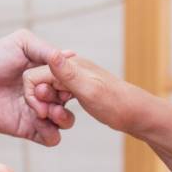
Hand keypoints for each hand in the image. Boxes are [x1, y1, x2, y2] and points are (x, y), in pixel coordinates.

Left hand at [0, 29, 75, 145]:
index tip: (62, 78)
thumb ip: (45, 49)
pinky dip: (52, 133)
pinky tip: (39, 121)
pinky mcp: (29, 129)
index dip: (72, 80)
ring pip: (66, 121)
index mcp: (49, 73)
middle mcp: (47, 93)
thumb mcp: (21, 43)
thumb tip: (71, 55)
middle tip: (46, 93)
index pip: (72, 79)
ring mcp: (39, 112)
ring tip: (46, 110)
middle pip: (72, 101)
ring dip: (62, 117)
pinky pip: (51, 138)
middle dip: (65, 98)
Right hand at [24, 50, 138, 133]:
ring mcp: (75, 79)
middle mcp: (70, 68)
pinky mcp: (79, 89)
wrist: (138, 114)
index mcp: (69, 65)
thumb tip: (50, 53)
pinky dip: (57, 106)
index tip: (44, 112)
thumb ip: (67, 73)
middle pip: (39, 82)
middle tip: (57, 115)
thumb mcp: (89, 90)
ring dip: (50, 106)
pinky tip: (66, 115)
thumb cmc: (116, 104)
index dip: (34, 96)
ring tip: (63, 117)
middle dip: (42, 102)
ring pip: (48, 90)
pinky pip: (58, 96)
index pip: (34, 75)